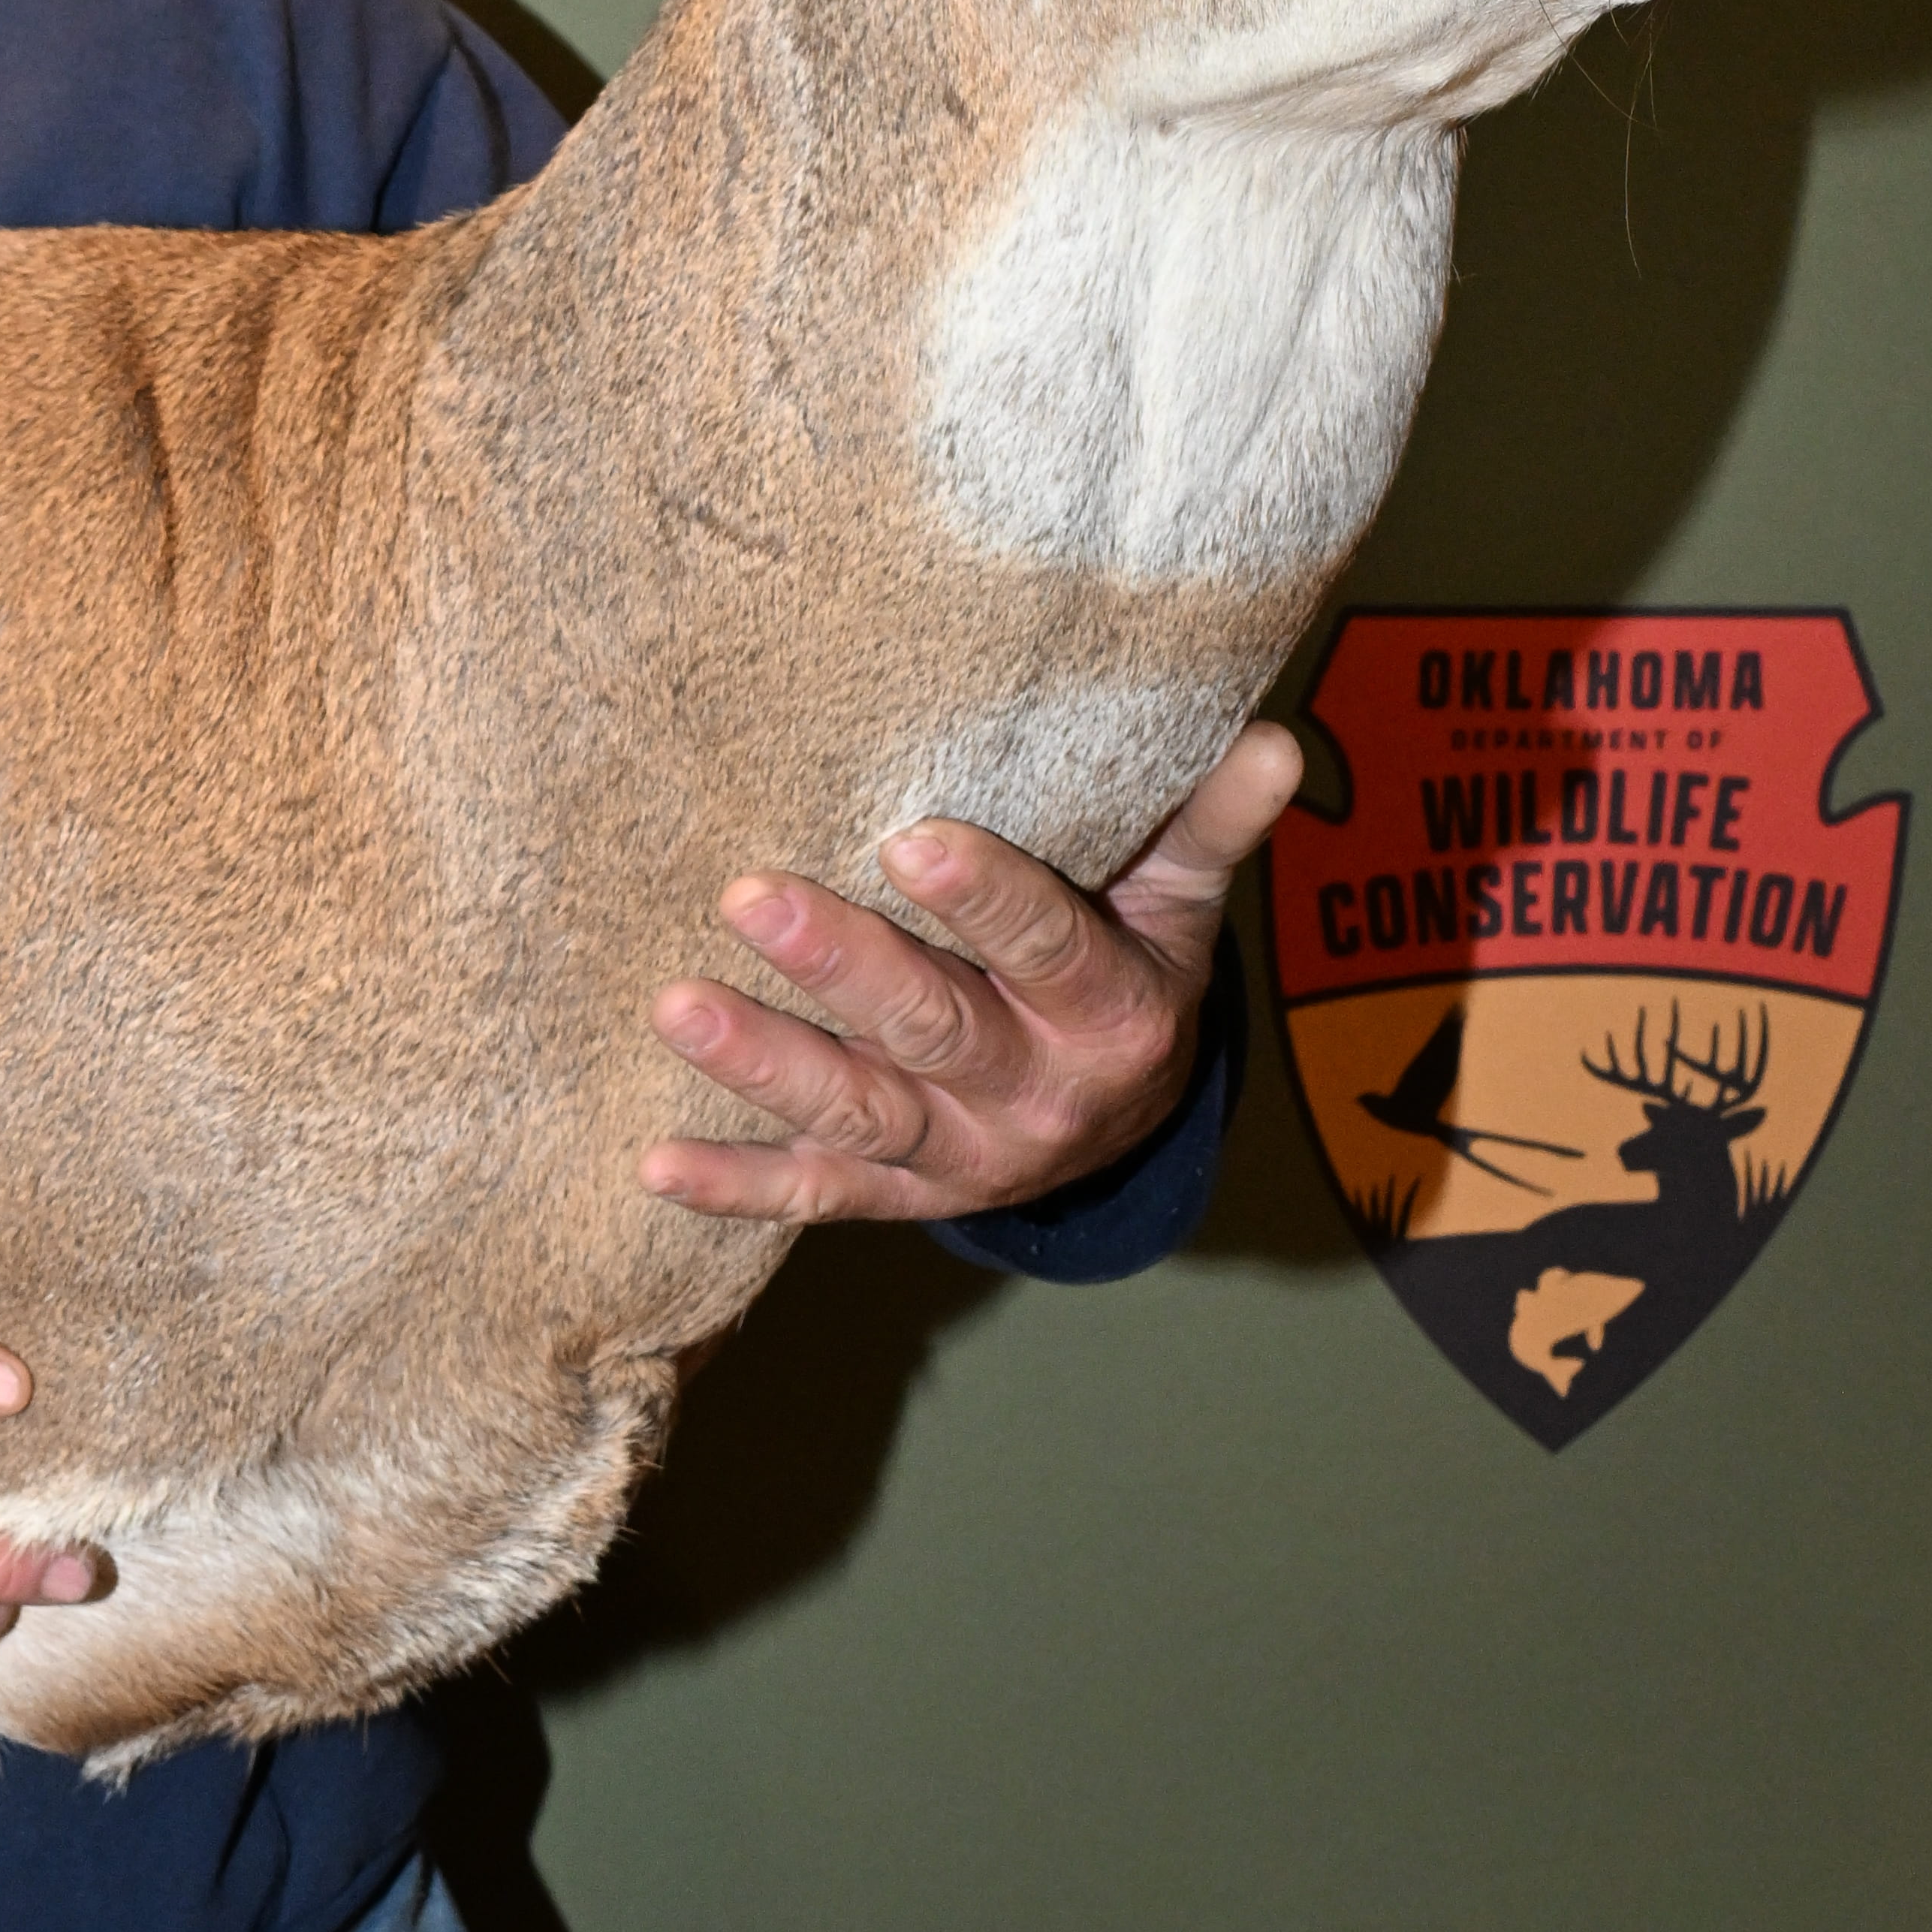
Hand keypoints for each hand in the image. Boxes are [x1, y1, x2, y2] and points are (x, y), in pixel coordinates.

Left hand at [639, 719, 1300, 1231]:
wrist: (1123, 1126)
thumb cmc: (1133, 970)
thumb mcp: (1180, 908)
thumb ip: (1207, 827)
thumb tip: (1275, 736)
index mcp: (1108, 1016)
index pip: (1048, 951)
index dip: (987, 903)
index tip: (910, 840)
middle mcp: (1034, 1096)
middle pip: (935, 1031)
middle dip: (843, 966)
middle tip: (750, 896)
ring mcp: (960, 1155)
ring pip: (858, 1114)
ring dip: (764, 1065)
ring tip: (674, 1008)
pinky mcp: (899, 1194)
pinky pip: (815, 1194)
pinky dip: (737, 1185)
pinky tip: (655, 1163)